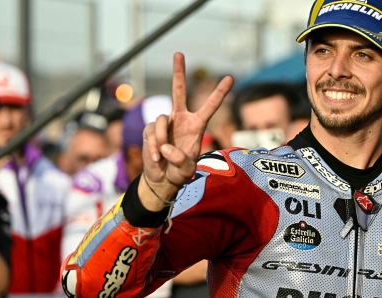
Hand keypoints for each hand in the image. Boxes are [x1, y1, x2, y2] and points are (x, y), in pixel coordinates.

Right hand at [140, 53, 232, 209]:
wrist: (162, 178)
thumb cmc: (179, 172)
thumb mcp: (187, 170)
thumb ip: (181, 161)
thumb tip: (166, 147)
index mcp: (197, 125)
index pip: (210, 106)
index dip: (219, 93)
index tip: (230, 78)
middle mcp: (181, 119)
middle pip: (179, 91)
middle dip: (178, 72)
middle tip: (178, 53)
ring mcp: (166, 123)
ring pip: (162, 120)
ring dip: (162, 139)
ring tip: (163, 155)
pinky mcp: (151, 130)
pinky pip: (152, 132)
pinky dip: (153, 146)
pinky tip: (156, 158)